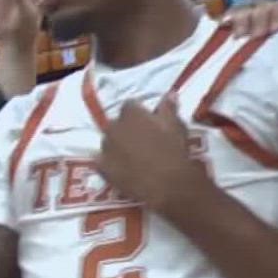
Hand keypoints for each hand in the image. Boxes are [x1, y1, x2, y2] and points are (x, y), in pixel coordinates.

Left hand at [94, 97, 210, 215]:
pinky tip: (121, 169)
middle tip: (140, 140)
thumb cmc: (174, 150)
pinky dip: (109, 162)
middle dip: (125, 128)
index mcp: (130, 114)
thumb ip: (168, 108)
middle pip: (116, 123)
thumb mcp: (176, 126)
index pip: (129, 105)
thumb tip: (168, 94)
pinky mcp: (101, 167)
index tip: (147, 121)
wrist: (167, 184)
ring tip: (132, 157)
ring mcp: (105, 148)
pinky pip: (102, 161)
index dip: (139, 113)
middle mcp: (113, 127)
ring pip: (108, 142)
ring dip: (116, 145)